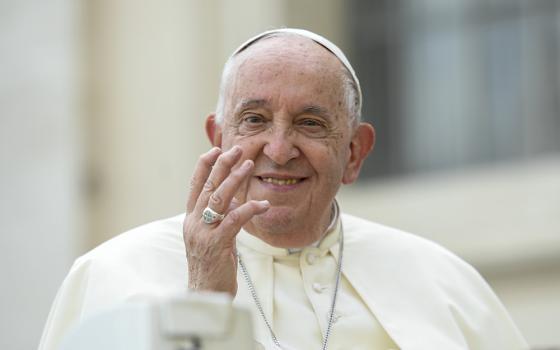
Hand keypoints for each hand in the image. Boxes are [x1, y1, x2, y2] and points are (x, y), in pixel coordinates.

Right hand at [183, 146, 269, 295]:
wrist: (205, 295)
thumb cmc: (212, 266)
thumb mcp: (213, 237)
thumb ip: (219, 218)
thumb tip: (234, 200)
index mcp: (190, 219)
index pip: (195, 186)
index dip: (203, 166)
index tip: (215, 149)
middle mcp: (193, 223)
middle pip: (207, 187)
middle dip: (222, 165)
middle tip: (236, 149)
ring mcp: (203, 233)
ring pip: (218, 199)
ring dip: (234, 179)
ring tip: (249, 165)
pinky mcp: (216, 245)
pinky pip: (234, 220)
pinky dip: (249, 209)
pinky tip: (263, 204)